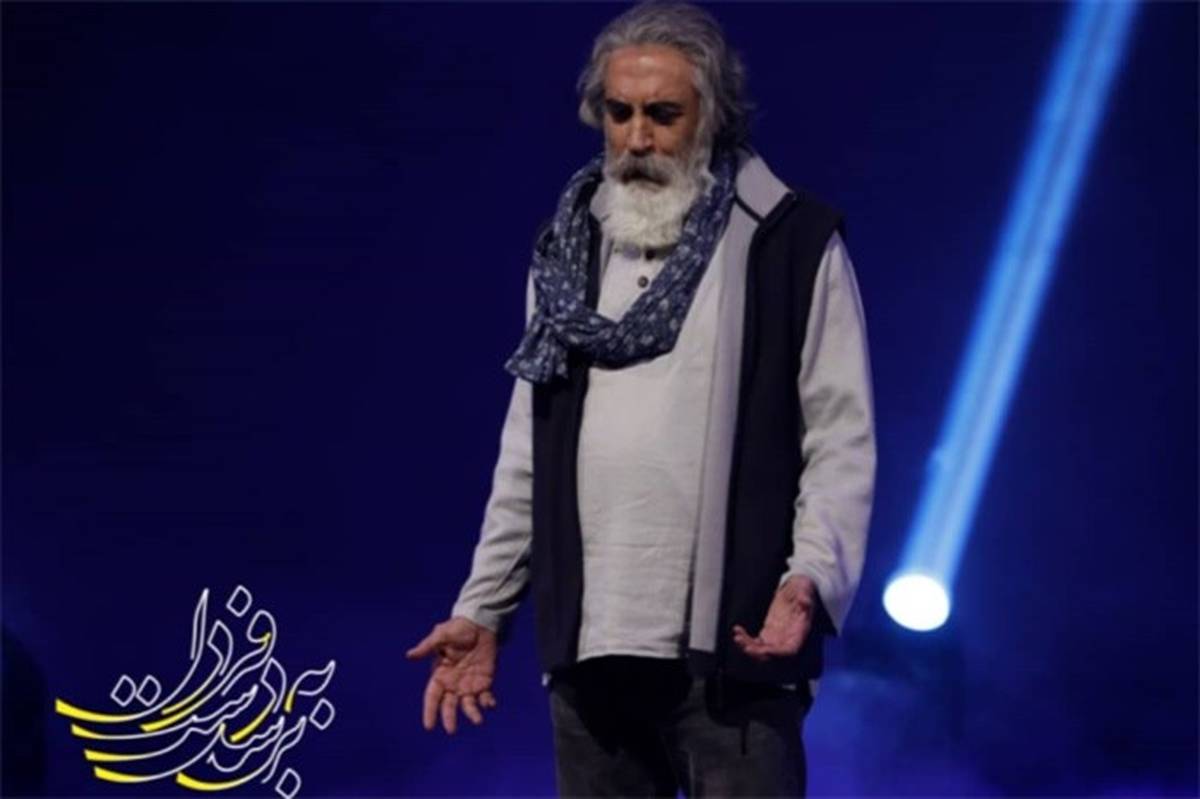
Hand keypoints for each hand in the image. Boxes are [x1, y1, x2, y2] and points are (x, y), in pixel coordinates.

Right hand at [406, 616, 497, 733]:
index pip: (432, 697)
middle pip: (449, 705)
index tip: (429, 726)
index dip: (430, 711)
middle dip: (449, 718)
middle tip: (451, 730)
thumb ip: (427, 647)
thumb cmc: (458, 629)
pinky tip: (490, 704)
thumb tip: (409, 655)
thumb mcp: (441, 635)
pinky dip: (488, 702)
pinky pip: (485, 696)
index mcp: (440, 675)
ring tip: (477, 720)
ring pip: (468, 705)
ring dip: (472, 713)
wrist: (480, 625)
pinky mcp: (484, 681)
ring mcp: (469, 684)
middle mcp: (453, 684)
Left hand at [731, 575, 815, 661]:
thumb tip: (804, 600)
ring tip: (738, 637)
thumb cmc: (803, 589)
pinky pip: (756, 642)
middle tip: (746, 647)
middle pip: (773, 654)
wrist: (797, 589)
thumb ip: (805, 595)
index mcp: (800, 631)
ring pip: (762, 650)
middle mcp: (788, 638)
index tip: (765, 650)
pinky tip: (738, 630)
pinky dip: (746, 639)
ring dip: (749, 647)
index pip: (790, 650)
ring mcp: (777, 637)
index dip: (778, 653)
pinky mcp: (768, 633)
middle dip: (759, 653)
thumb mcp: (805, 588)